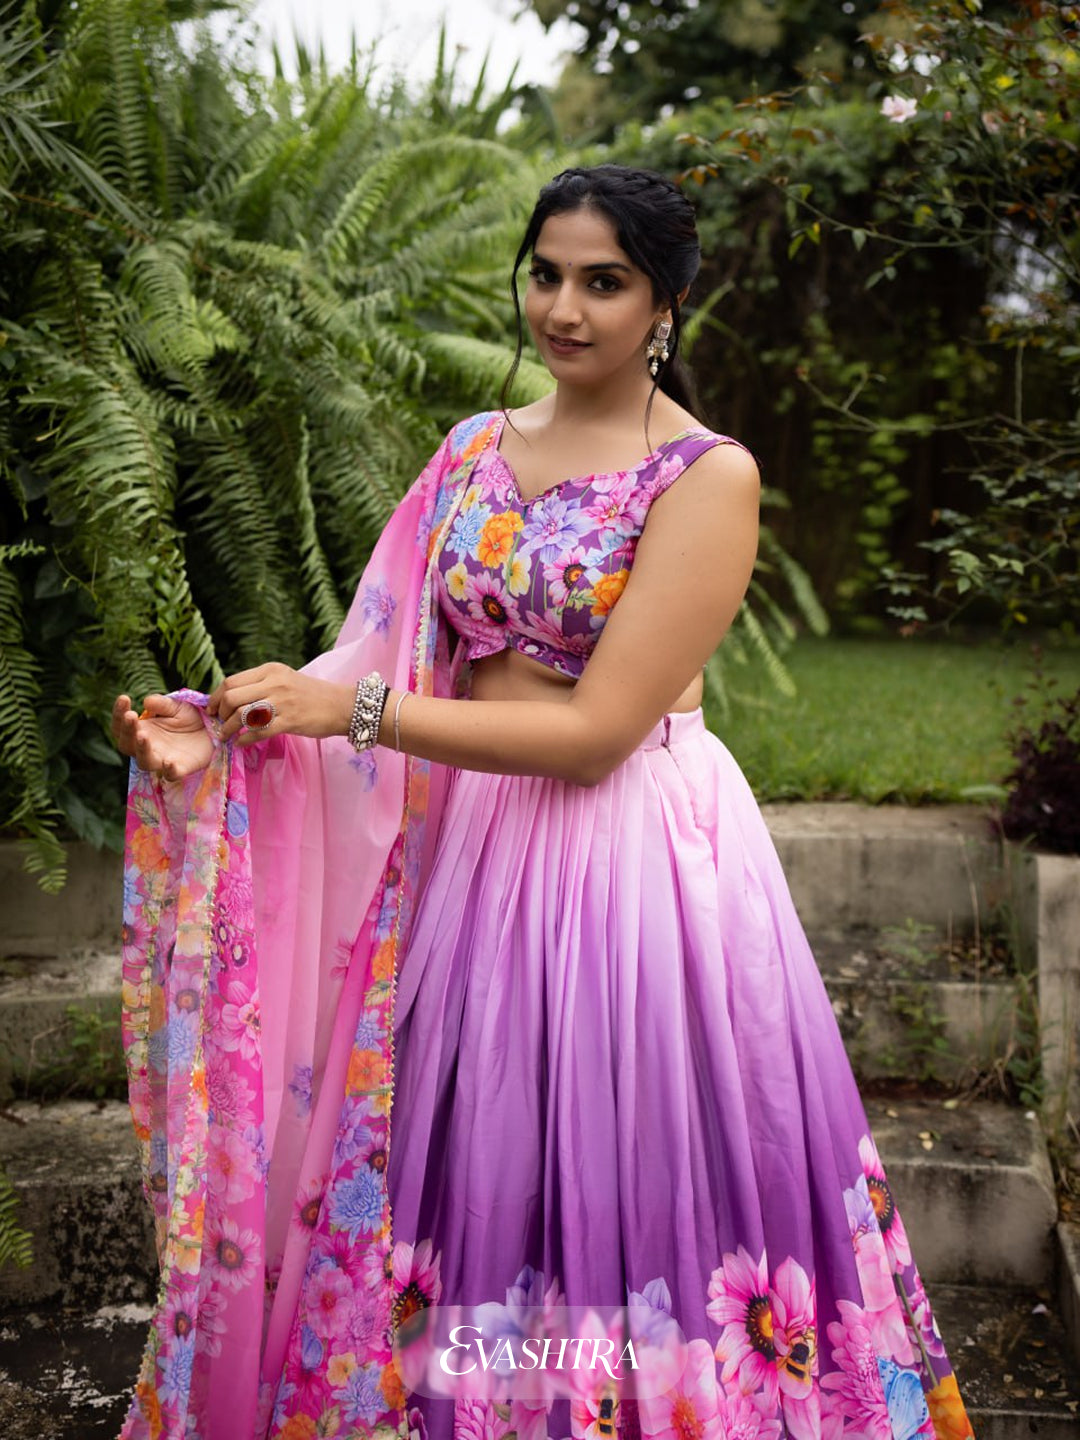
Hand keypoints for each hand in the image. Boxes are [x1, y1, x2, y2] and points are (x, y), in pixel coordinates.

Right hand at [111, 693, 214, 780]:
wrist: (212, 730)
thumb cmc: (188, 718)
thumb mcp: (176, 707)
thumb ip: (163, 705)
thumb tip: (147, 702)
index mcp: (141, 730)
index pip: (121, 725)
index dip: (118, 713)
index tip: (124, 698)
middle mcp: (147, 747)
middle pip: (126, 744)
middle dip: (126, 730)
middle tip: (131, 715)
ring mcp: (162, 760)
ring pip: (144, 762)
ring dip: (141, 749)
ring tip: (143, 735)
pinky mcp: (180, 769)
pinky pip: (171, 775)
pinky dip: (169, 770)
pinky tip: (169, 761)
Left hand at [207, 663, 353, 745]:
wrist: (343, 705)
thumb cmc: (313, 695)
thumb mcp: (286, 679)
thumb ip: (262, 684)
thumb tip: (233, 698)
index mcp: (271, 670)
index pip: (231, 681)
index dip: (215, 697)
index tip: (212, 709)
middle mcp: (274, 683)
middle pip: (231, 696)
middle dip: (220, 713)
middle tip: (220, 724)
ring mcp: (282, 702)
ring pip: (241, 714)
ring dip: (229, 729)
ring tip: (227, 736)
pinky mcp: (290, 721)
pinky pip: (258, 732)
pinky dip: (245, 739)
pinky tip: (242, 743)